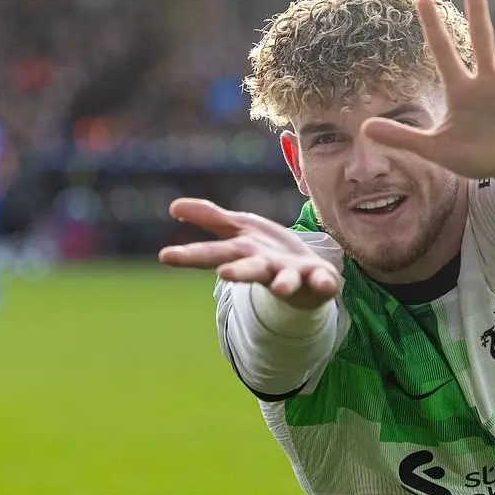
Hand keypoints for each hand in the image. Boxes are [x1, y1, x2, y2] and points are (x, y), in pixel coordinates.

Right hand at [158, 199, 339, 309]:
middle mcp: (265, 268)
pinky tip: (329, 284)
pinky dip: (325, 284)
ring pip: (285, 281)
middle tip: (224, 274)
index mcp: (244, 254)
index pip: (215, 253)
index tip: (165, 256)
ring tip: (281, 288)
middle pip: (248, 270)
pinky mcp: (317, 279)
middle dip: (238, 272)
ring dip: (283, 284)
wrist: (307, 278)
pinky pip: (322, 282)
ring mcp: (292, 276)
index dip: (191, 255)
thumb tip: (174, 207)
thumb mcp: (240, 229)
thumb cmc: (267, 252)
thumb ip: (210, 217)